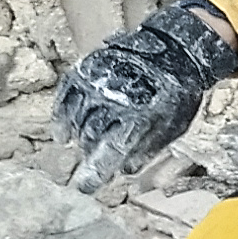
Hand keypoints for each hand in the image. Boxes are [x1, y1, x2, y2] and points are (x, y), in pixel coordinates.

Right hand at [55, 1, 237, 192]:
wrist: (175, 50)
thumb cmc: (176, 95)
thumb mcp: (172, 128)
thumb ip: (147, 149)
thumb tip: (123, 171)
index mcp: (138, 117)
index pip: (110, 152)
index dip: (95, 172)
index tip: (83, 188)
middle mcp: (114, 99)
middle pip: (90, 137)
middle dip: (90, 154)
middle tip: (94, 160)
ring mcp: (98, 82)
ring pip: (77, 119)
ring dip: (78, 138)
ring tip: (83, 146)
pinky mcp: (88, 69)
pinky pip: (66, 96)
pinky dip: (61, 116)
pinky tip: (62, 134)